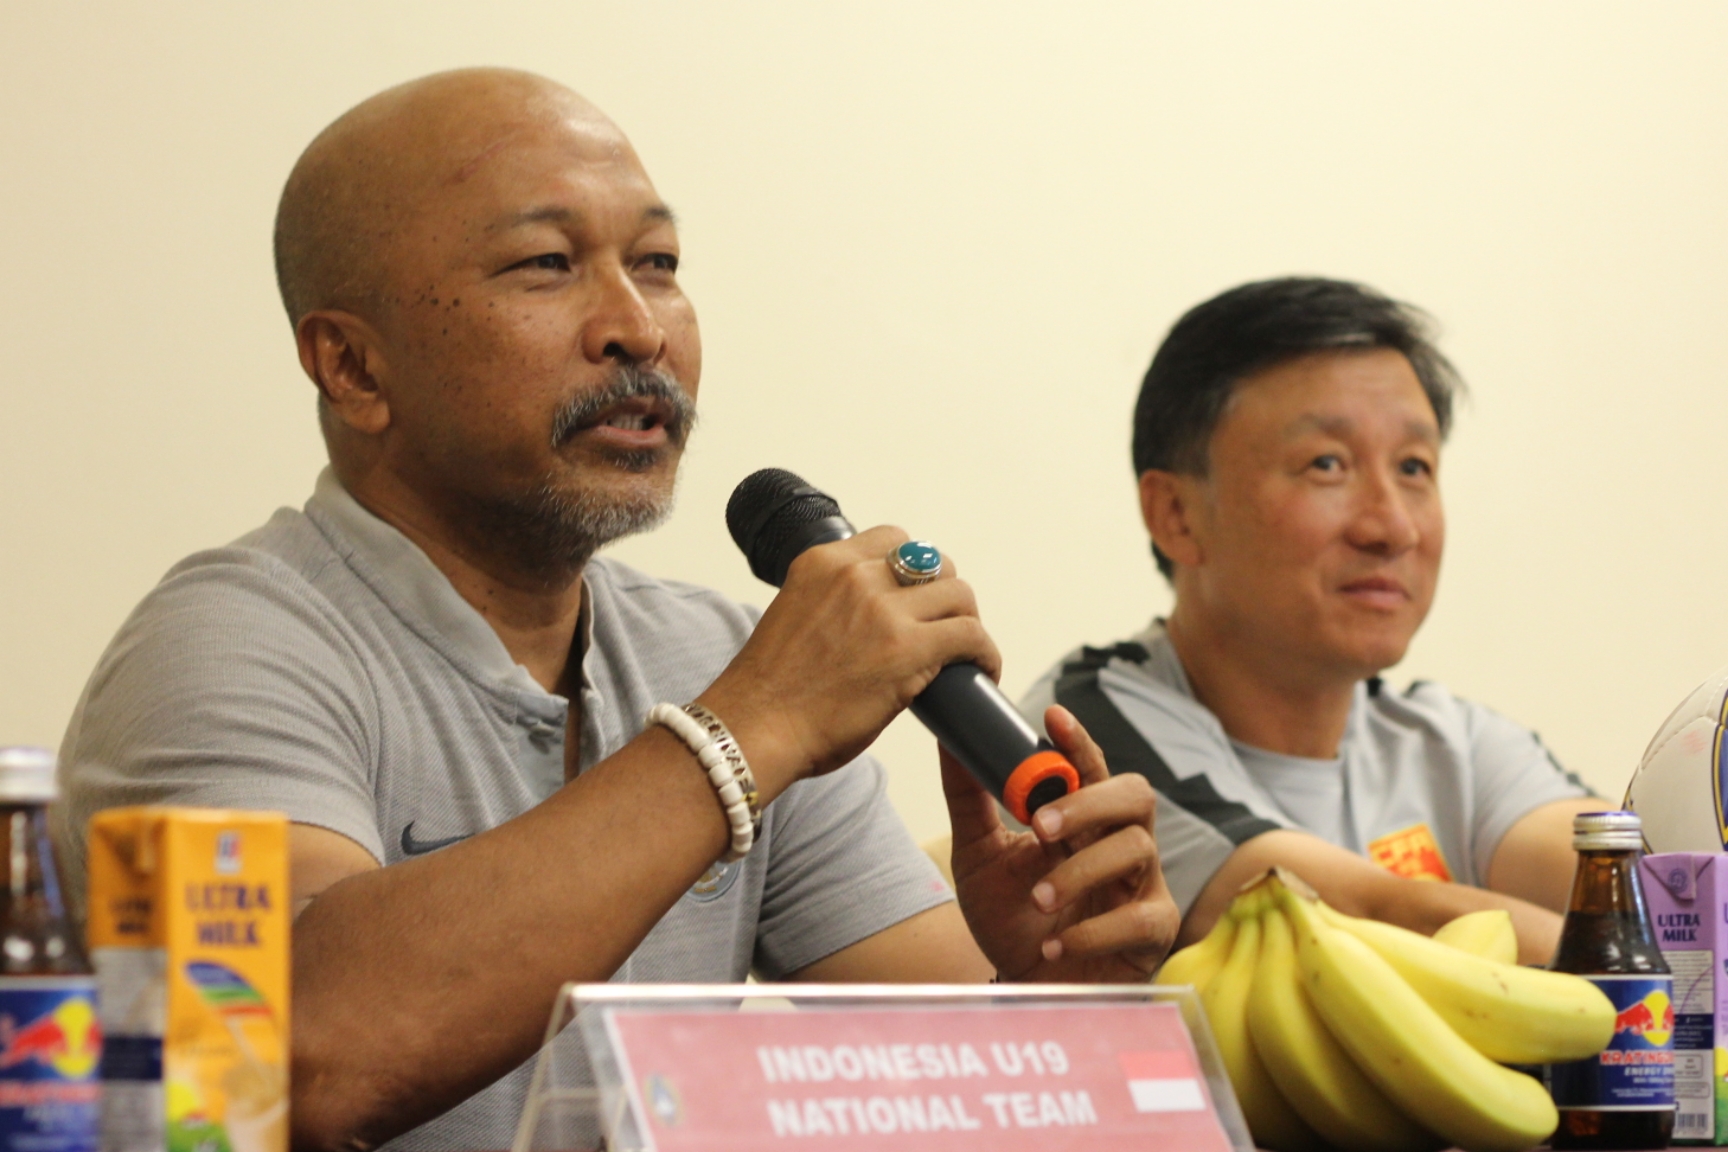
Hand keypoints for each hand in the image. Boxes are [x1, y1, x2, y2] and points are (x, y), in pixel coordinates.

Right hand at [703, 526, 1000, 795]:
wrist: (754, 728)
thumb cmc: (770, 692)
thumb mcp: (796, 616)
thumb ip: (836, 603)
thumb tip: (879, 621)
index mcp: (823, 563)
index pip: (893, 540)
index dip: (915, 569)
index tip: (918, 596)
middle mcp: (854, 576)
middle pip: (933, 563)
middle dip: (944, 595)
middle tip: (945, 626)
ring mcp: (883, 610)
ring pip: (959, 596)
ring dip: (967, 622)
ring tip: (967, 651)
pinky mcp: (908, 649)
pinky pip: (970, 636)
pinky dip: (984, 653)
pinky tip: (982, 670)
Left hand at [945, 704, 1178, 981]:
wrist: (1020, 988)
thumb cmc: (1009, 919)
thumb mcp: (978, 856)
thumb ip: (969, 798)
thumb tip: (950, 738)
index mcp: (1083, 821)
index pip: (1091, 768)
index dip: (1079, 741)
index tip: (1052, 716)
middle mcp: (1119, 845)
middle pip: (1136, 795)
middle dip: (1090, 802)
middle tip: (1041, 824)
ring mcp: (1141, 887)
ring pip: (1138, 850)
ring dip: (1081, 871)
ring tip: (1037, 899)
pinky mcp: (1152, 933)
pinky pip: (1140, 918)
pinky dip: (1093, 929)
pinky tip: (1056, 943)